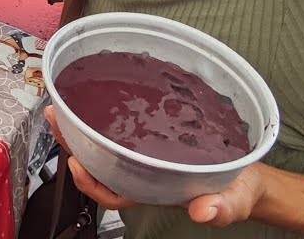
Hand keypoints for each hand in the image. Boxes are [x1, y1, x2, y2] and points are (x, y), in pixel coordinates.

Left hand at [44, 107, 267, 226]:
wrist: (248, 173)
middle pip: (99, 158)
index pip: (110, 190)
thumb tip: (203, 212)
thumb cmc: (235, 189)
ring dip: (83, 122)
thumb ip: (220, 209)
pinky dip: (108, 110)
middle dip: (74, 140)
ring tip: (65, 100)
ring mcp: (145, 150)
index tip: (74, 163)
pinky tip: (100, 91)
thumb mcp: (232, 201)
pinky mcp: (154, 131)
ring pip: (105, 139)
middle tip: (56, 115)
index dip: (89, 181)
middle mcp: (141, 169)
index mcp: (151, 188)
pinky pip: (124, 123)